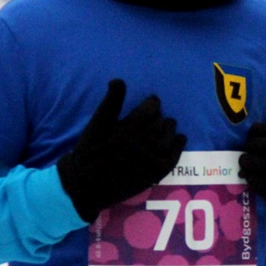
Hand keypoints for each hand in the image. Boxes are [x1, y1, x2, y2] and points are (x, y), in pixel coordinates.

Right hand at [57, 79, 186, 222]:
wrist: (85, 185)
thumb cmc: (88, 152)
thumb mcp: (96, 125)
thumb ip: (110, 102)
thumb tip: (119, 80)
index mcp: (127, 131)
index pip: (149, 110)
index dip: (152, 103)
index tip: (152, 101)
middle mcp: (141, 146)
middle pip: (159, 123)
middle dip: (159, 116)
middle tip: (156, 114)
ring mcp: (149, 162)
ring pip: (167, 139)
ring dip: (169, 128)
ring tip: (167, 124)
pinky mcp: (153, 175)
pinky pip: (172, 159)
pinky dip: (178, 147)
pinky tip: (180, 138)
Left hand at [239, 92, 265, 229]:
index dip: (256, 131)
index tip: (255, 136)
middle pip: (256, 145)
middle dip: (249, 147)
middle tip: (251, 151)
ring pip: (249, 161)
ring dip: (245, 162)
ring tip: (249, 163)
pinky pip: (250, 178)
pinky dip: (248, 177)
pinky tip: (253, 177)